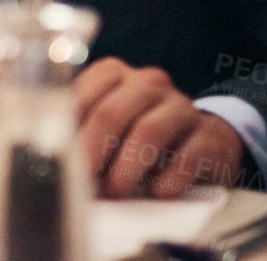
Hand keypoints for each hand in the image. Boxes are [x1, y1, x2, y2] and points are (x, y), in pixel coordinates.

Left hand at [74, 57, 244, 197]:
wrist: (206, 141)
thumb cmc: (142, 133)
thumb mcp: (112, 124)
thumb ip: (84, 130)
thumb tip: (56, 161)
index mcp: (116, 75)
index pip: (85, 92)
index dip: (69, 126)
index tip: (61, 154)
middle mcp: (149, 83)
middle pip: (113, 111)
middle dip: (95, 149)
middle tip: (85, 179)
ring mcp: (182, 107)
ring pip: (149, 131)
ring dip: (127, 167)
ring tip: (117, 190)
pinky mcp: (210, 137)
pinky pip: (188, 156)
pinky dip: (168, 179)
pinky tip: (157, 192)